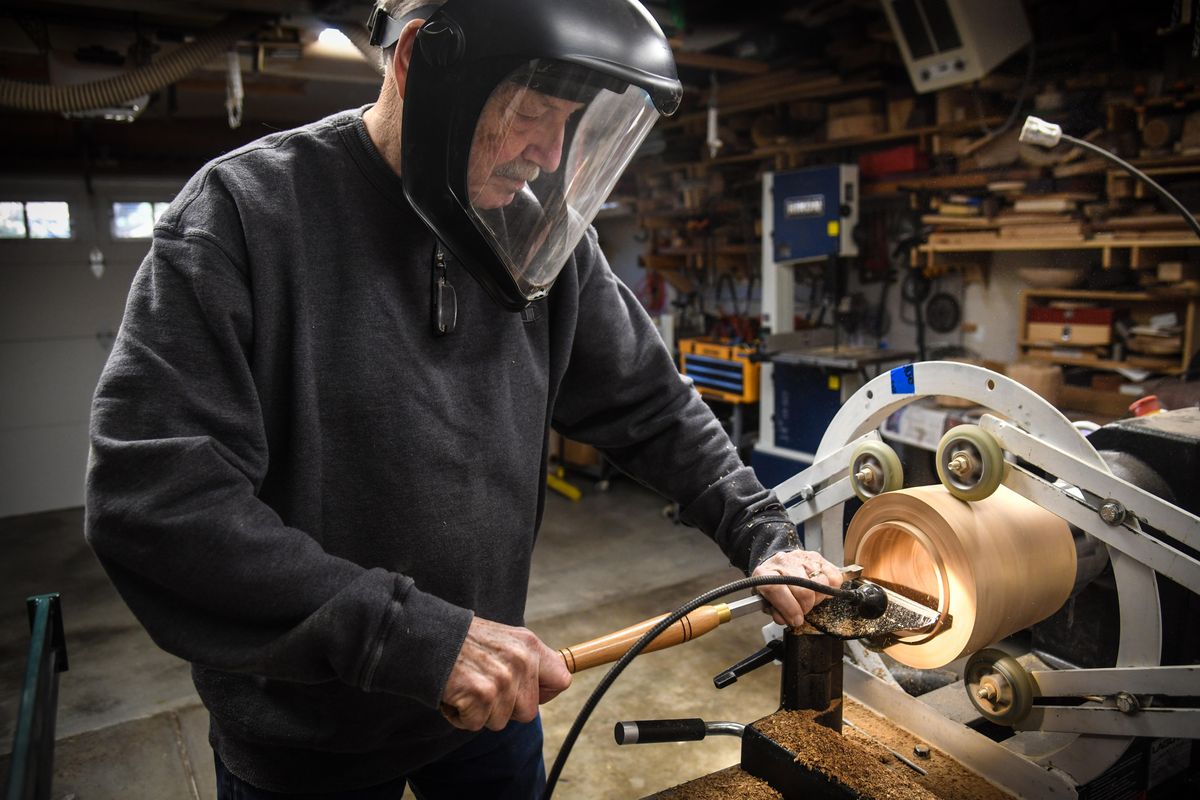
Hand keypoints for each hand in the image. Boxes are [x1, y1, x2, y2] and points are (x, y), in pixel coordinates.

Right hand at [440, 617, 571, 731]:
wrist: (429, 636)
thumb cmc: (465, 642)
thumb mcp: (505, 640)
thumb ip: (526, 661)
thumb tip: (552, 684)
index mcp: (530, 645)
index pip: (561, 679)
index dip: (544, 693)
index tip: (528, 693)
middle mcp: (521, 661)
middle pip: (528, 712)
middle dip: (506, 709)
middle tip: (485, 688)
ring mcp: (502, 679)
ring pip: (500, 721)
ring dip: (481, 712)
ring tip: (468, 686)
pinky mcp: (481, 694)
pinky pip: (476, 724)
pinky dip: (462, 716)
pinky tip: (456, 694)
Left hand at [751, 549, 843, 627]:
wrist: (778, 565)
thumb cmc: (773, 586)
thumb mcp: (766, 601)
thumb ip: (774, 612)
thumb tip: (785, 619)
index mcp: (764, 573)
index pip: (775, 589)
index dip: (789, 608)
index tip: (796, 620)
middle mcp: (784, 562)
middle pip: (803, 591)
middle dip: (805, 607)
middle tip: (802, 610)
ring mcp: (802, 558)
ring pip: (820, 585)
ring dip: (817, 599)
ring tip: (809, 600)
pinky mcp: (818, 558)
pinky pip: (834, 578)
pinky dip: (829, 590)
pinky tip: (818, 591)